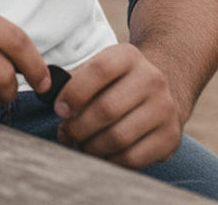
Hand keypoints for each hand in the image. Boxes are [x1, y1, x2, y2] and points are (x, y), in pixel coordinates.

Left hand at [53, 43, 181, 168]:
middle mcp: (151, 79)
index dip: (75, 92)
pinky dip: (110, 161)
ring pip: (119, 137)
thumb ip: (74, 80)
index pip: (99, 70)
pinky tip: (100, 155)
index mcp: (128, 56)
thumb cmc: (118, 81)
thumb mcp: (101, 67)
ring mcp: (165, 109)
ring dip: (91, 146)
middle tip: (65, 133)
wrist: (164, 89)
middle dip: (78, 126)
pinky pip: (133, 158)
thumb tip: (46, 94)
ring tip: (80, 144)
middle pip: (107, 109)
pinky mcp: (171, 138)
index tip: (59, 109)